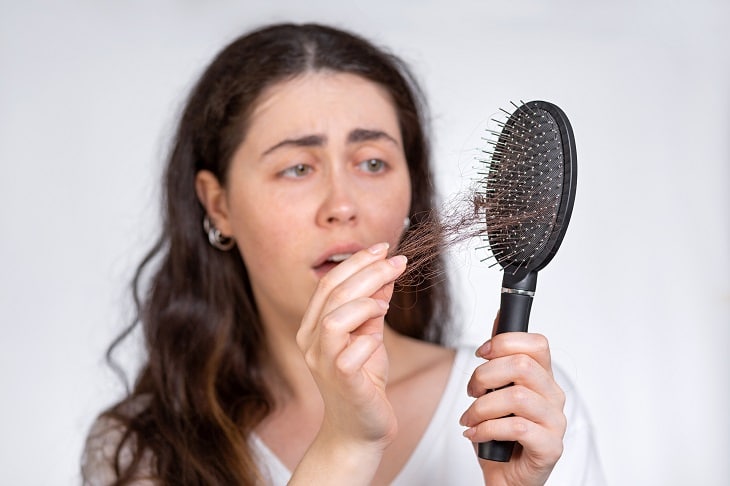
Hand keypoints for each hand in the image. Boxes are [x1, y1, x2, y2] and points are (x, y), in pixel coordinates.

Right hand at [296, 242, 406, 449]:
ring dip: (364, 304)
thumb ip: (373, 305)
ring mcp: (323, 363)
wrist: (359, 430)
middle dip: (369, 271)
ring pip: (334, 320)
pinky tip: (378, 339)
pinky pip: (349, 353)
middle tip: (398, 262)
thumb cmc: (363, 382)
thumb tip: (387, 271)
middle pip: (334, 294)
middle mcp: (311, 342)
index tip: (384, 248)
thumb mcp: (371, 335)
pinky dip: (368, 340)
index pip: (329, 283)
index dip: (357, 261)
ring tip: (385, 305)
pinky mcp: (341, 382)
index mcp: (313, 326)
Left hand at [460, 318, 565, 485]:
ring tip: (470, 418)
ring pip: (516, 396)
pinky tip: (476, 434)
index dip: (505, 342)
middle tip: (472, 391)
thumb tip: (499, 318)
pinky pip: (517, 427)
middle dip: (485, 375)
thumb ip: (499, 358)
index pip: (537, 343)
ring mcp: (555, 423)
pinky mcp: (550, 447)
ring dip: (481, 407)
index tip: (482, 354)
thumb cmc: (500, 435)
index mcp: (543, 379)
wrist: (506, 477)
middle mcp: (553, 397)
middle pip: (522, 365)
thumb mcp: (495, 391)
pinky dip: (488, 429)